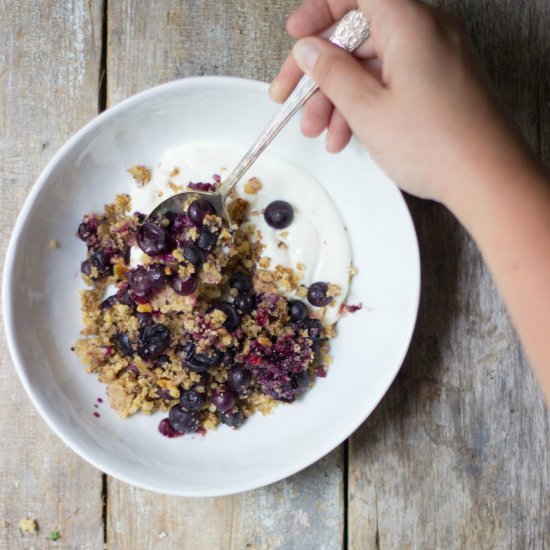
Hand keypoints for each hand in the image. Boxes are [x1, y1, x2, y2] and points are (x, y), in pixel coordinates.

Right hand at [270, 0, 531, 204]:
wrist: (486, 179)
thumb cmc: (437, 144)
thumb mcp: (367, 108)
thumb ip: (332, 73)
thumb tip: (310, 50)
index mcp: (409, 24)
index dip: (320, 10)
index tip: (296, 36)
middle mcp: (426, 33)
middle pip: (358, 37)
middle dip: (320, 72)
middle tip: (291, 98)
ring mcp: (434, 61)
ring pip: (371, 66)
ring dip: (338, 97)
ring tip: (319, 131)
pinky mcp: (438, 86)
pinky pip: (391, 84)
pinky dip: (365, 105)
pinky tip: (347, 135)